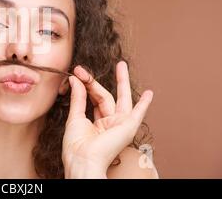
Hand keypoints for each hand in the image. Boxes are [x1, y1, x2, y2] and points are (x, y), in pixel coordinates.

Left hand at [62, 61, 152, 177]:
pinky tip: (149, 94)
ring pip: (121, 99)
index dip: (85, 85)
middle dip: (97, 81)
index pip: (93, 98)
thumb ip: (78, 97)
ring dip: (121, 81)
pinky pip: (138, 114)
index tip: (77, 73)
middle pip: (105, 96)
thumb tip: (76, 79)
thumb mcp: (75, 117)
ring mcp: (120, 125)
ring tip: (121, 65)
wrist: (83, 159)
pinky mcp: (128, 127)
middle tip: (87, 68)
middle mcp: (110, 124)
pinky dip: (144, 104)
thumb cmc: (76, 146)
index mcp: (98, 124)